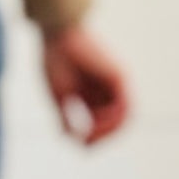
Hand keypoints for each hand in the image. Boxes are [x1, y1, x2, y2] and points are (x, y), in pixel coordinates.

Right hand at [40, 21, 130, 144]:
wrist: (57, 34)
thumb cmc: (54, 61)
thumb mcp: (60, 98)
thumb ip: (69, 120)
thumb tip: (76, 142)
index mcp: (93, 93)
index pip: (105, 123)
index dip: (96, 138)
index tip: (80, 145)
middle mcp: (108, 89)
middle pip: (117, 123)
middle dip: (103, 137)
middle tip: (85, 144)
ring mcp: (115, 83)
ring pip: (124, 118)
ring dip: (107, 131)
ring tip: (89, 133)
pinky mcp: (119, 77)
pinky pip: (124, 107)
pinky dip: (111, 120)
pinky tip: (94, 123)